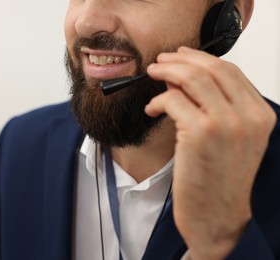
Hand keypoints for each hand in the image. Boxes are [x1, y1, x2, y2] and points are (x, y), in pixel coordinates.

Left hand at [145, 47, 275, 258]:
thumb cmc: (219, 180)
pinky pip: (173, 100)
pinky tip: (152, 108)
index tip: (182, 56)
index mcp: (260, 115)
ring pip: (192, 78)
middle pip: (212, 68)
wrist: (216, 216)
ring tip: (152, 74)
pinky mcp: (200, 133)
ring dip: (167, 72)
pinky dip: (158, 99)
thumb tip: (185, 79)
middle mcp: (247, 116)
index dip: (202, 58)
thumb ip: (218, 108)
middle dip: (181, 59)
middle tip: (161, 61)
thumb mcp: (232, 140)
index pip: (231, 71)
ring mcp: (226, 123)